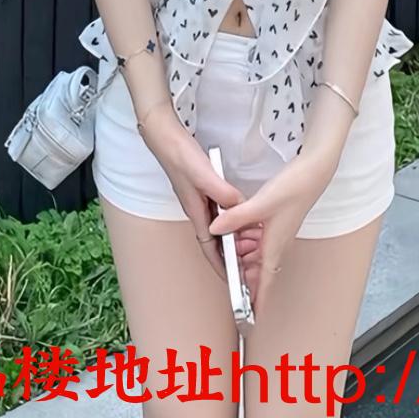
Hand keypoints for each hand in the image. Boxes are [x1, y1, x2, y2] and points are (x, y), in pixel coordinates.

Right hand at [139, 104, 254, 286]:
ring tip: (254, 236)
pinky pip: (220, 209)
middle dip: (233, 253)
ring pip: (220, 225)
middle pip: (217, 240)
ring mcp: (199, 199)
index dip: (222, 266)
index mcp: (196, 212)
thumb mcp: (205, 175)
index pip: (210, 249)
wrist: (164, 136)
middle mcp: (197, 210)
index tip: (235, 281)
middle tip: (253, 258)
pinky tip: (242, 210)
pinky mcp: (202, 187)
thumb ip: (222, 193)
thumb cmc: (179, 155)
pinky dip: (232, 215)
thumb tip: (239, 210)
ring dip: (235, 234)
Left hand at [207, 150, 335, 310]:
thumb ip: (235, 218)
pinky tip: (238, 224)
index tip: (250, 318)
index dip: (257, 302)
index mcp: (274, 247)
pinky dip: (246, 236)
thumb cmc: (295, 189)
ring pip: (255, 252)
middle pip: (256, 269)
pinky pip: (258, 237)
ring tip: (228, 241)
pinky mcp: (276, 222)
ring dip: (242, 251)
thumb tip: (215, 228)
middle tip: (225, 268)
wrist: (313, 172)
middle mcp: (277, 244)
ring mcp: (277, 233)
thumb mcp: (260, 204)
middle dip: (241, 272)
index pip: (265, 283)